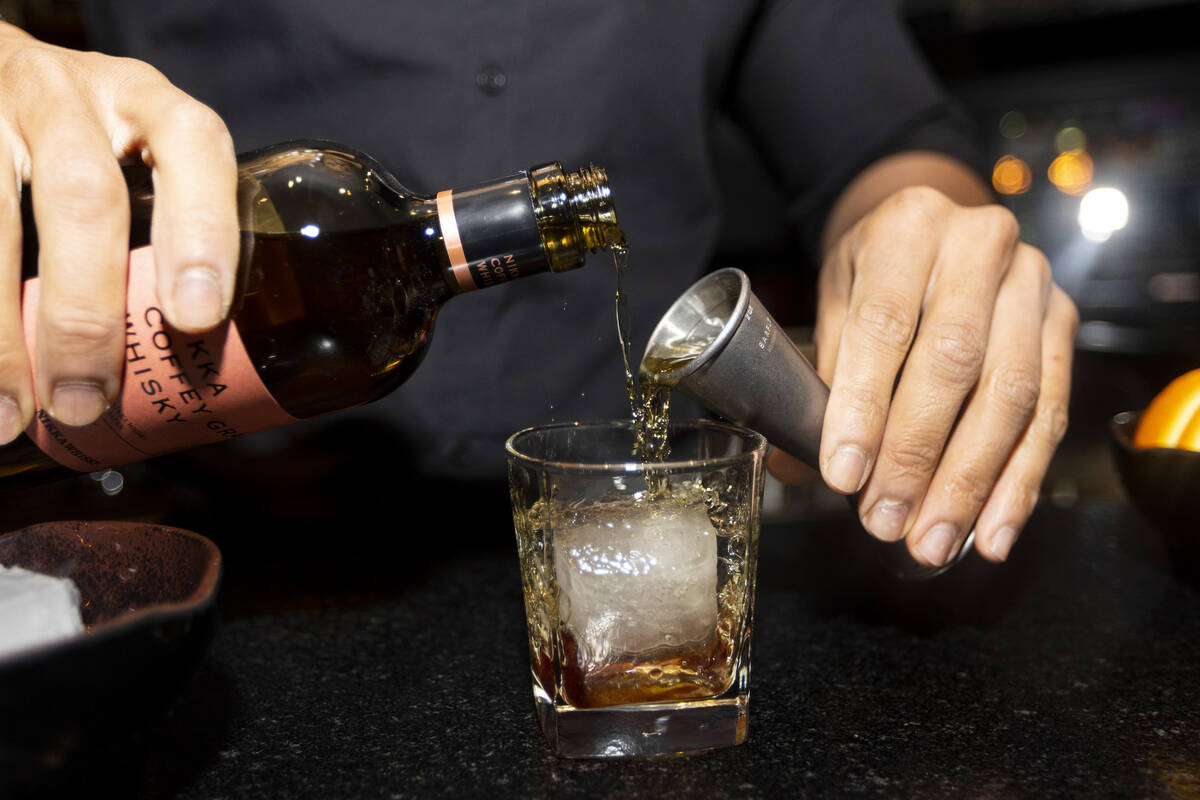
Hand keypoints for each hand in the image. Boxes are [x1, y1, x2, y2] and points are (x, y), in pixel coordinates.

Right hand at [0, 23, 237, 442]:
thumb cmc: (83, 141)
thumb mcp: (133, 158)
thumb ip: (163, 233)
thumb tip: (187, 374)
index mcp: (146, 102)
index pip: (193, 147)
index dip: (201, 230)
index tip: (196, 317)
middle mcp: (68, 96)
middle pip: (84, 197)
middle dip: (84, 310)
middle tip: (85, 402)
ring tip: (9, 414)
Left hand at [770, 184, 1077, 565]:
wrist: (935, 227)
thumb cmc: (875, 272)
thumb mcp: (835, 300)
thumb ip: (819, 377)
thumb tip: (795, 466)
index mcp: (907, 226)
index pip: (885, 323)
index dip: (863, 405)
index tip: (843, 474)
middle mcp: (980, 243)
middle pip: (955, 362)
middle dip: (917, 455)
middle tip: (884, 521)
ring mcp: (1033, 281)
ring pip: (1012, 394)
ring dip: (969, 482)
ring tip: (932, 540)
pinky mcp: (1064, 323)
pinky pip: (1049, 414)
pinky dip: (1017, 483)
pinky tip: (989, 532)